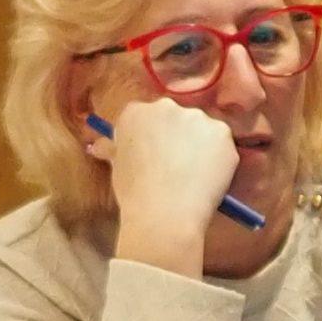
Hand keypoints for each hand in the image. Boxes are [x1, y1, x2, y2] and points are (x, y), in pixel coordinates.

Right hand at [98, 99, 238, 276]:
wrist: (164, 213)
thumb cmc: (134, 193)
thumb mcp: (116, 167)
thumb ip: (112, 149)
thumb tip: (99, 146)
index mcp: (135, 112)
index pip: (143, 116)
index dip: (150, 137)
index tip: (152, 156)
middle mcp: (167, 106)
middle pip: (174, 118)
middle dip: (175, 137)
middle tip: (174, 166)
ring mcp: (197, 118)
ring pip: (200, 129)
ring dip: (198, 145)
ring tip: (192, 176)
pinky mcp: (222, 133)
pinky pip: (220, 143)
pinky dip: (217, 158)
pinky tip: (207, 179)